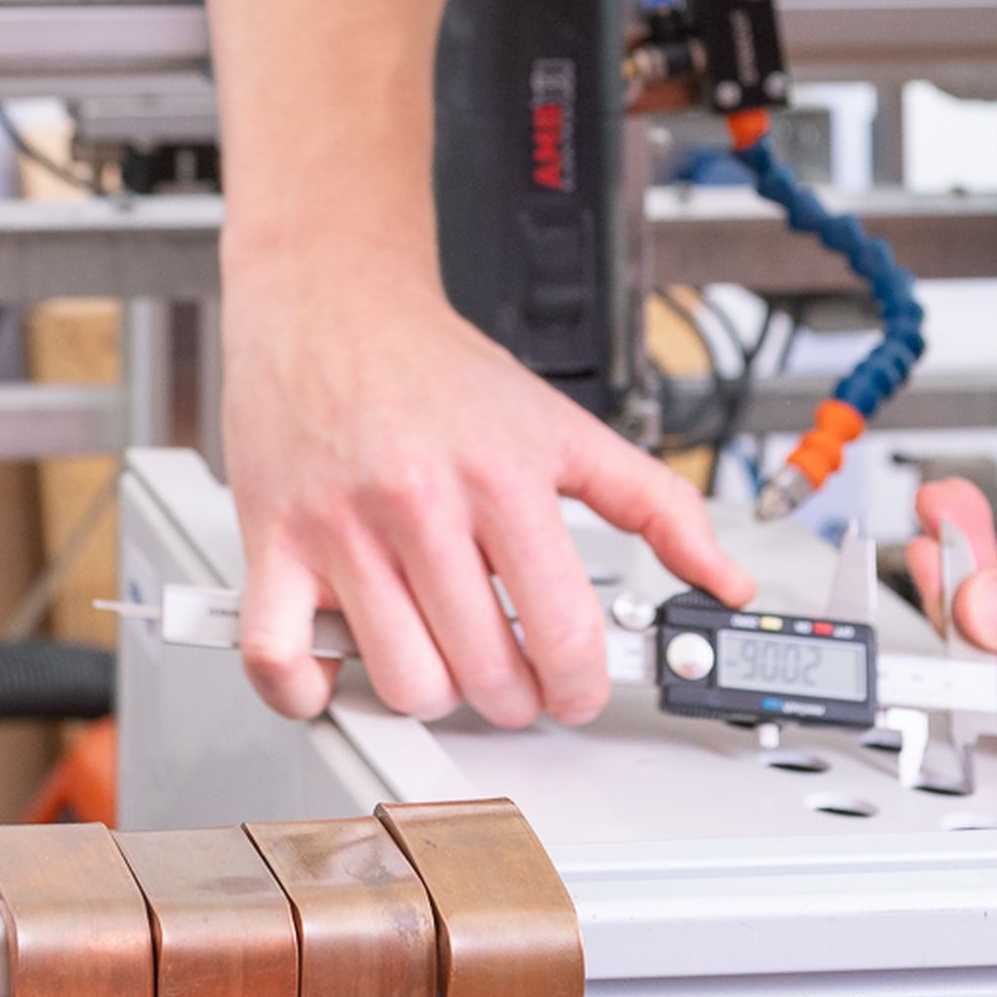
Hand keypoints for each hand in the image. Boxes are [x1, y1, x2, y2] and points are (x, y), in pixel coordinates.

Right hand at [223, 279, 749, 727]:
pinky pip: (275, 655)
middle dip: (512, 697)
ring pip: (399, 680)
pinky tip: (334, 668)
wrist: (334, 298)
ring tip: (439, 661)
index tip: (574, 691)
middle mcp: (423, 502)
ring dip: (429, 696)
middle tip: (511, 677)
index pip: (563, 633)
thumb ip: (655, 503)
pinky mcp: (274, 538)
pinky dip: (304, 690)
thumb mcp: (564, 425)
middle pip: (484, 673)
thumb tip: (722, 576)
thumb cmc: (439, 369)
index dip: (580, 688)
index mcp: (504, 478)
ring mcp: (342, 525)